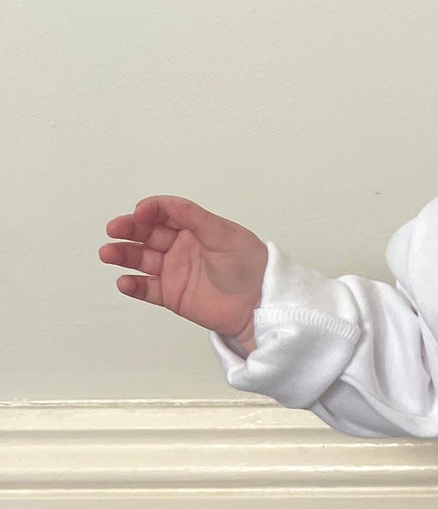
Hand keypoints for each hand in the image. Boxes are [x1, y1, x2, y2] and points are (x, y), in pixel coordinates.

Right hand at [99, 196, 267, 338]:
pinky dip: (133, 285)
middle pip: (147, 234)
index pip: (165, 213)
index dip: (151, 210)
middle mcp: (181, 246)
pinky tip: (124, 282)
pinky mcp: (171, 295)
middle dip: (129, 229)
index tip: (139, 212)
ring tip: (108, 254)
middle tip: (114, 229)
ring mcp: (174, 270)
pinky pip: (146, 288)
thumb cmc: (249, 266)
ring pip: (141, 259)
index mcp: (195, 227)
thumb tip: (165, 203)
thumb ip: (195, 218)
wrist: (259, 304)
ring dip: (123, 255)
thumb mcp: (225, 235)